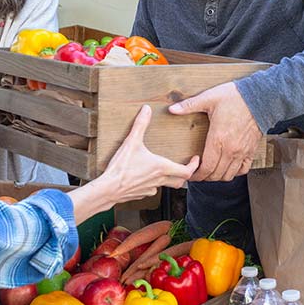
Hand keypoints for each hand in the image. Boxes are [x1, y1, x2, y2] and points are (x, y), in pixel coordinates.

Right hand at [69, 106, 197, 223]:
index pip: (186, 171)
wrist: (108, 190)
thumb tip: (147, 109)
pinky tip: (145, 176)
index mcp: (162, 168)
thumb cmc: (121, 168)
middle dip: (184, 174)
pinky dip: (153, 183)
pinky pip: (152, 189)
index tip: (196, 160)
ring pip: (166, 186)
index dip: (194, 166)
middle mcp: (159, 180)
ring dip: (168, 178)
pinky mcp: (141, 194)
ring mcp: (150, 189)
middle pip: (179, 181)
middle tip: (185, 166)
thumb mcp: (131, 142)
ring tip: (164, 169)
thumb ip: (141, 125)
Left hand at [169, 81, 262, 181]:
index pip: (206, 167)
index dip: (197, 175)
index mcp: (218, 139)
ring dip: (219, 176)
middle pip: (216, 174)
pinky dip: (235, 172)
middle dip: (205, 177)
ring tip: (212, 171)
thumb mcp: (209, 98)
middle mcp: (230, 149)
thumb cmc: (235, 97)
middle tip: (198, 174)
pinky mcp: (251, 150)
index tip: (191, 175)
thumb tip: (172, 109)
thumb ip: (189, 105)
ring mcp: (242, 152)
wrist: (260, 98)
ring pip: (229, 175)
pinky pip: (243, 169)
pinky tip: (229, 166)